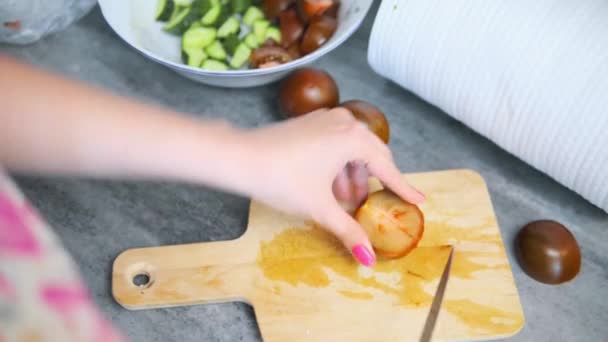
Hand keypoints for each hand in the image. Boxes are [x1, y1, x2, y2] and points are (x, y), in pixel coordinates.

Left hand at [240, 108, 424, 265]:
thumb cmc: (281, 178)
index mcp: (353, 137)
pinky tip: (328, 187)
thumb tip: (368, 258)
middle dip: (372, 184)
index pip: (386, 167)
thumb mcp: (320, 207)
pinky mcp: (310, 123)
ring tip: (345, 204)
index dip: (402, 187)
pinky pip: (335, 144)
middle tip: (375, 207)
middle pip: (371, 156)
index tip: (418, 199)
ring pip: (351, 151)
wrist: (240, 157)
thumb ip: (348, 231)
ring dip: (352, 177)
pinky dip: (338, 166)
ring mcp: (325, 119)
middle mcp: (344, 122)